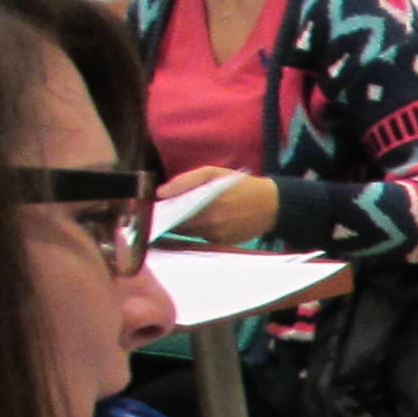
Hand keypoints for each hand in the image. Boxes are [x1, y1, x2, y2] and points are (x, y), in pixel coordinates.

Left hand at [159, 166, 279, 247]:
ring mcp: (216, 236)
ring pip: (188, 234)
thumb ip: (185, 181)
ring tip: (176, 216)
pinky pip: (201, 238)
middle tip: (157, 213)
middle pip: (177, 226)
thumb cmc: (240, 186)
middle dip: (167, 220)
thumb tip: (161, 192)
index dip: (157, 212)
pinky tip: (198, 222)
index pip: (171, 213)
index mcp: (204, 204)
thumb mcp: (213, 173)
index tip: (144, 209)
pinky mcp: (222, 243)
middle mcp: (209, 224)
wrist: (272, 205)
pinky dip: (196, 231)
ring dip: (180, 226)